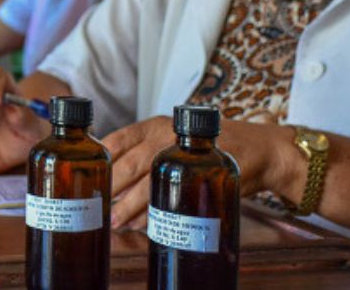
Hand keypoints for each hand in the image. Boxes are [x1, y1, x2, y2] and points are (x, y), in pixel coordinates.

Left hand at [102, 117, 294, 229]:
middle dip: (111, 189)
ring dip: (128, 206)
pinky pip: (171, 196)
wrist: (260, 149)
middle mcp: (165, 135)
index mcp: (153, 125)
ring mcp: (184, 153)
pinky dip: (155, 214)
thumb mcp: (173, 139)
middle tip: (99, 208)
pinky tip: (144, 225)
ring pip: (147, 182)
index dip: (100, 160)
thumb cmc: (208, 145)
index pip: (117, 140)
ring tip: (116, 221)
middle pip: (129, 164)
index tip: (90, 178)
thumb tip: (113, 183)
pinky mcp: (202, 172)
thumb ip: (145, 154)